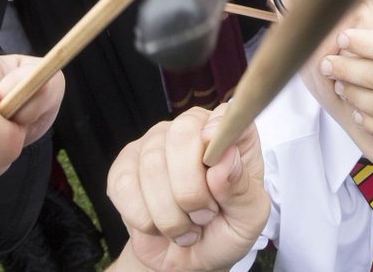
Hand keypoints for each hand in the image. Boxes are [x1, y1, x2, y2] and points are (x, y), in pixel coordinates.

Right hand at [108, 105, 267, 271]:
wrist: (189, 259)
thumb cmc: (224, 230)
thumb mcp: (248, 218)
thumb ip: (242, 189)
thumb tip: (225, 158)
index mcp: (228, 134)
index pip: (223, 115)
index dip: (218, 135)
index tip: (215, 164)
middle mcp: (190, 129)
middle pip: (182, 135)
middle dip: (192, 189)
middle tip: (204, 216)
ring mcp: (154, 144)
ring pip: (152, 165)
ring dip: (170, 213)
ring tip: (186, 227)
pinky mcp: (124, 167)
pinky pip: (125, 186)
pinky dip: (144, 218)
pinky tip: (158, 226)